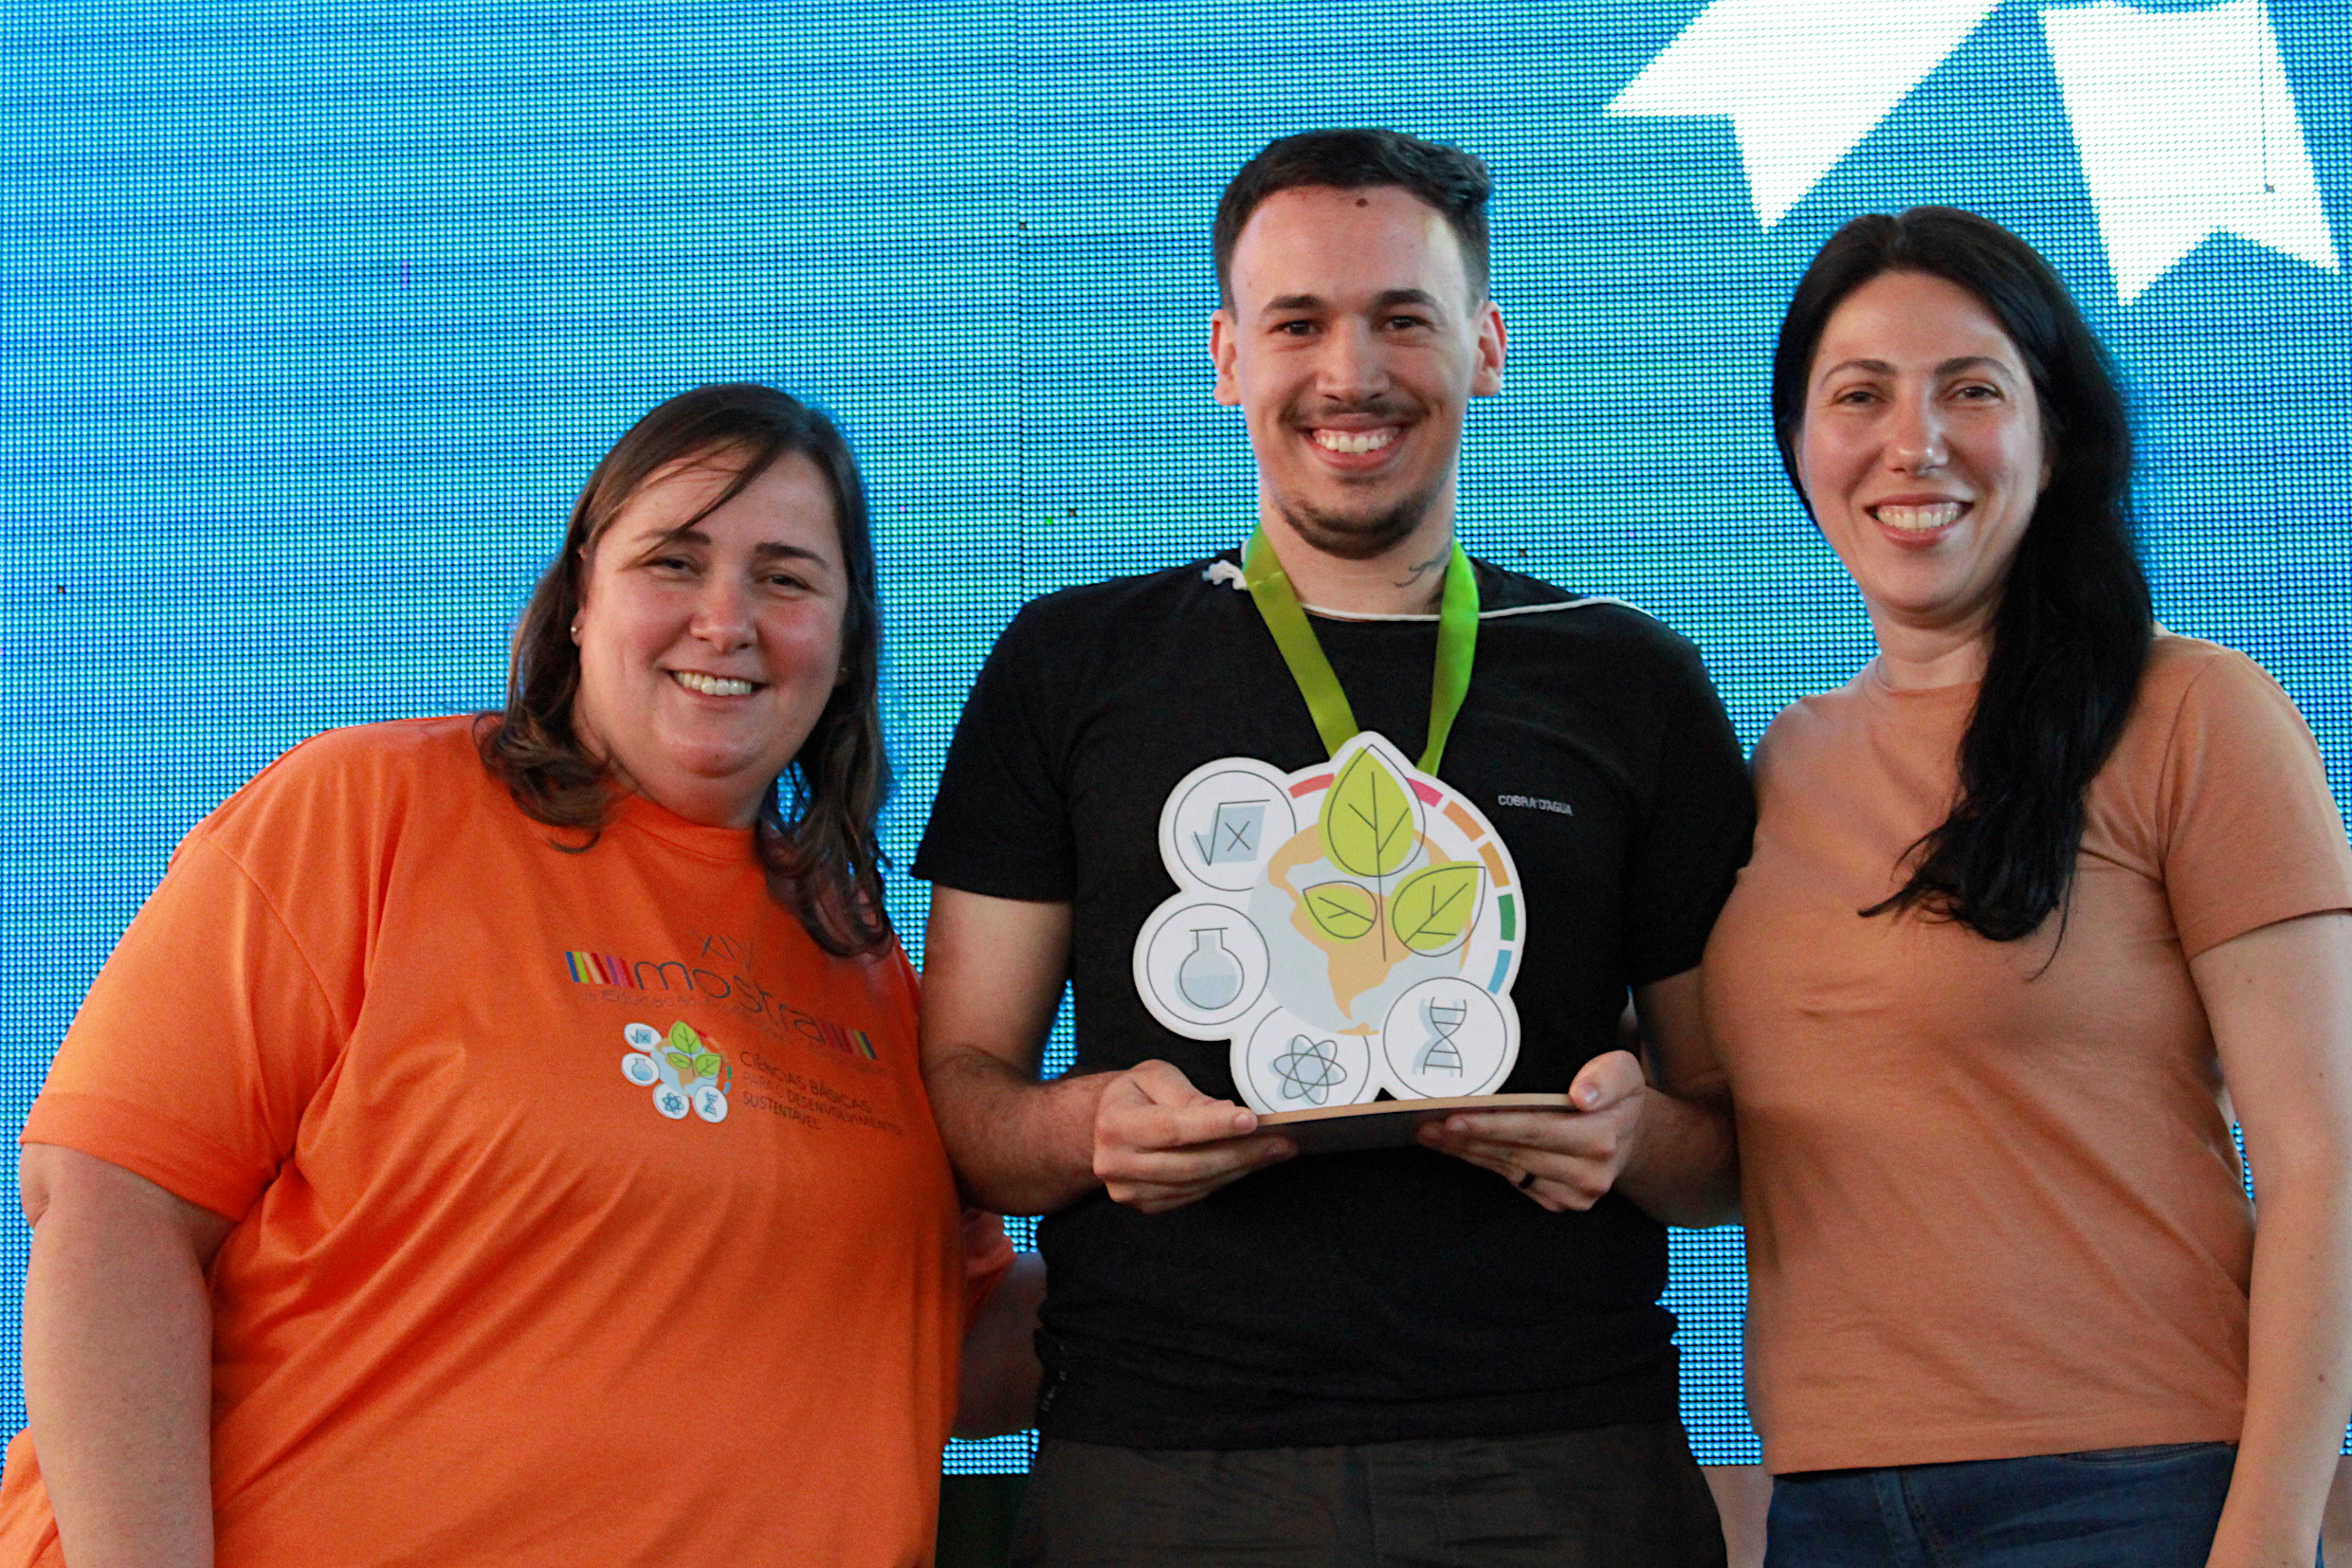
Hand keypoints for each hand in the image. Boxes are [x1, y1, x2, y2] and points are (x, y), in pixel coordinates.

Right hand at [1093, 1060, 1294, 1213]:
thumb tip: (1224, 1113)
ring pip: (1197, 1183)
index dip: (1214, 1125)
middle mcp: (1117, 1162)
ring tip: (1274, 1151)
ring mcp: (1130, 1190)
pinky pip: (1194, 1195)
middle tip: (1281, 1141)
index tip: (1251, 1120)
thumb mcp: (1155, 1077)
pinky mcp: (1145, 1204)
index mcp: (1116, 1123)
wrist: (1103, 1125)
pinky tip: (1247, 1164)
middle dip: (1242, 1152)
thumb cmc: (1134, 1096)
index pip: (1173, 1127)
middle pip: (1191, 1163)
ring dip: (1241, 1168)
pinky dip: (1224, 1179)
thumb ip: (1187, 1095)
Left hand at [1416, 1050, 1649, 1211]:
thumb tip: (1582, 1094)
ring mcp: (1574, 1193)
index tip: (1456, 1118)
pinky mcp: (1560, 1202)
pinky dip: (1482, 1162)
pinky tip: (1457, 1148)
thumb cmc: (1616, 1096)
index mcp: (1601, 1136)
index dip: (1493, 1125)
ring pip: (1508, 1168)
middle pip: (1514, 1151)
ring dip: (1466, 1152)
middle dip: (1467, 1138)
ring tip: (1430, 1133)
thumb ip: (1608, 1077)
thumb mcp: (1625, 1073)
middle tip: (1426, 1124)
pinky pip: (1511, 1180)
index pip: (1536, 1129)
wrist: (1633, 1135)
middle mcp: (1588, 1171)